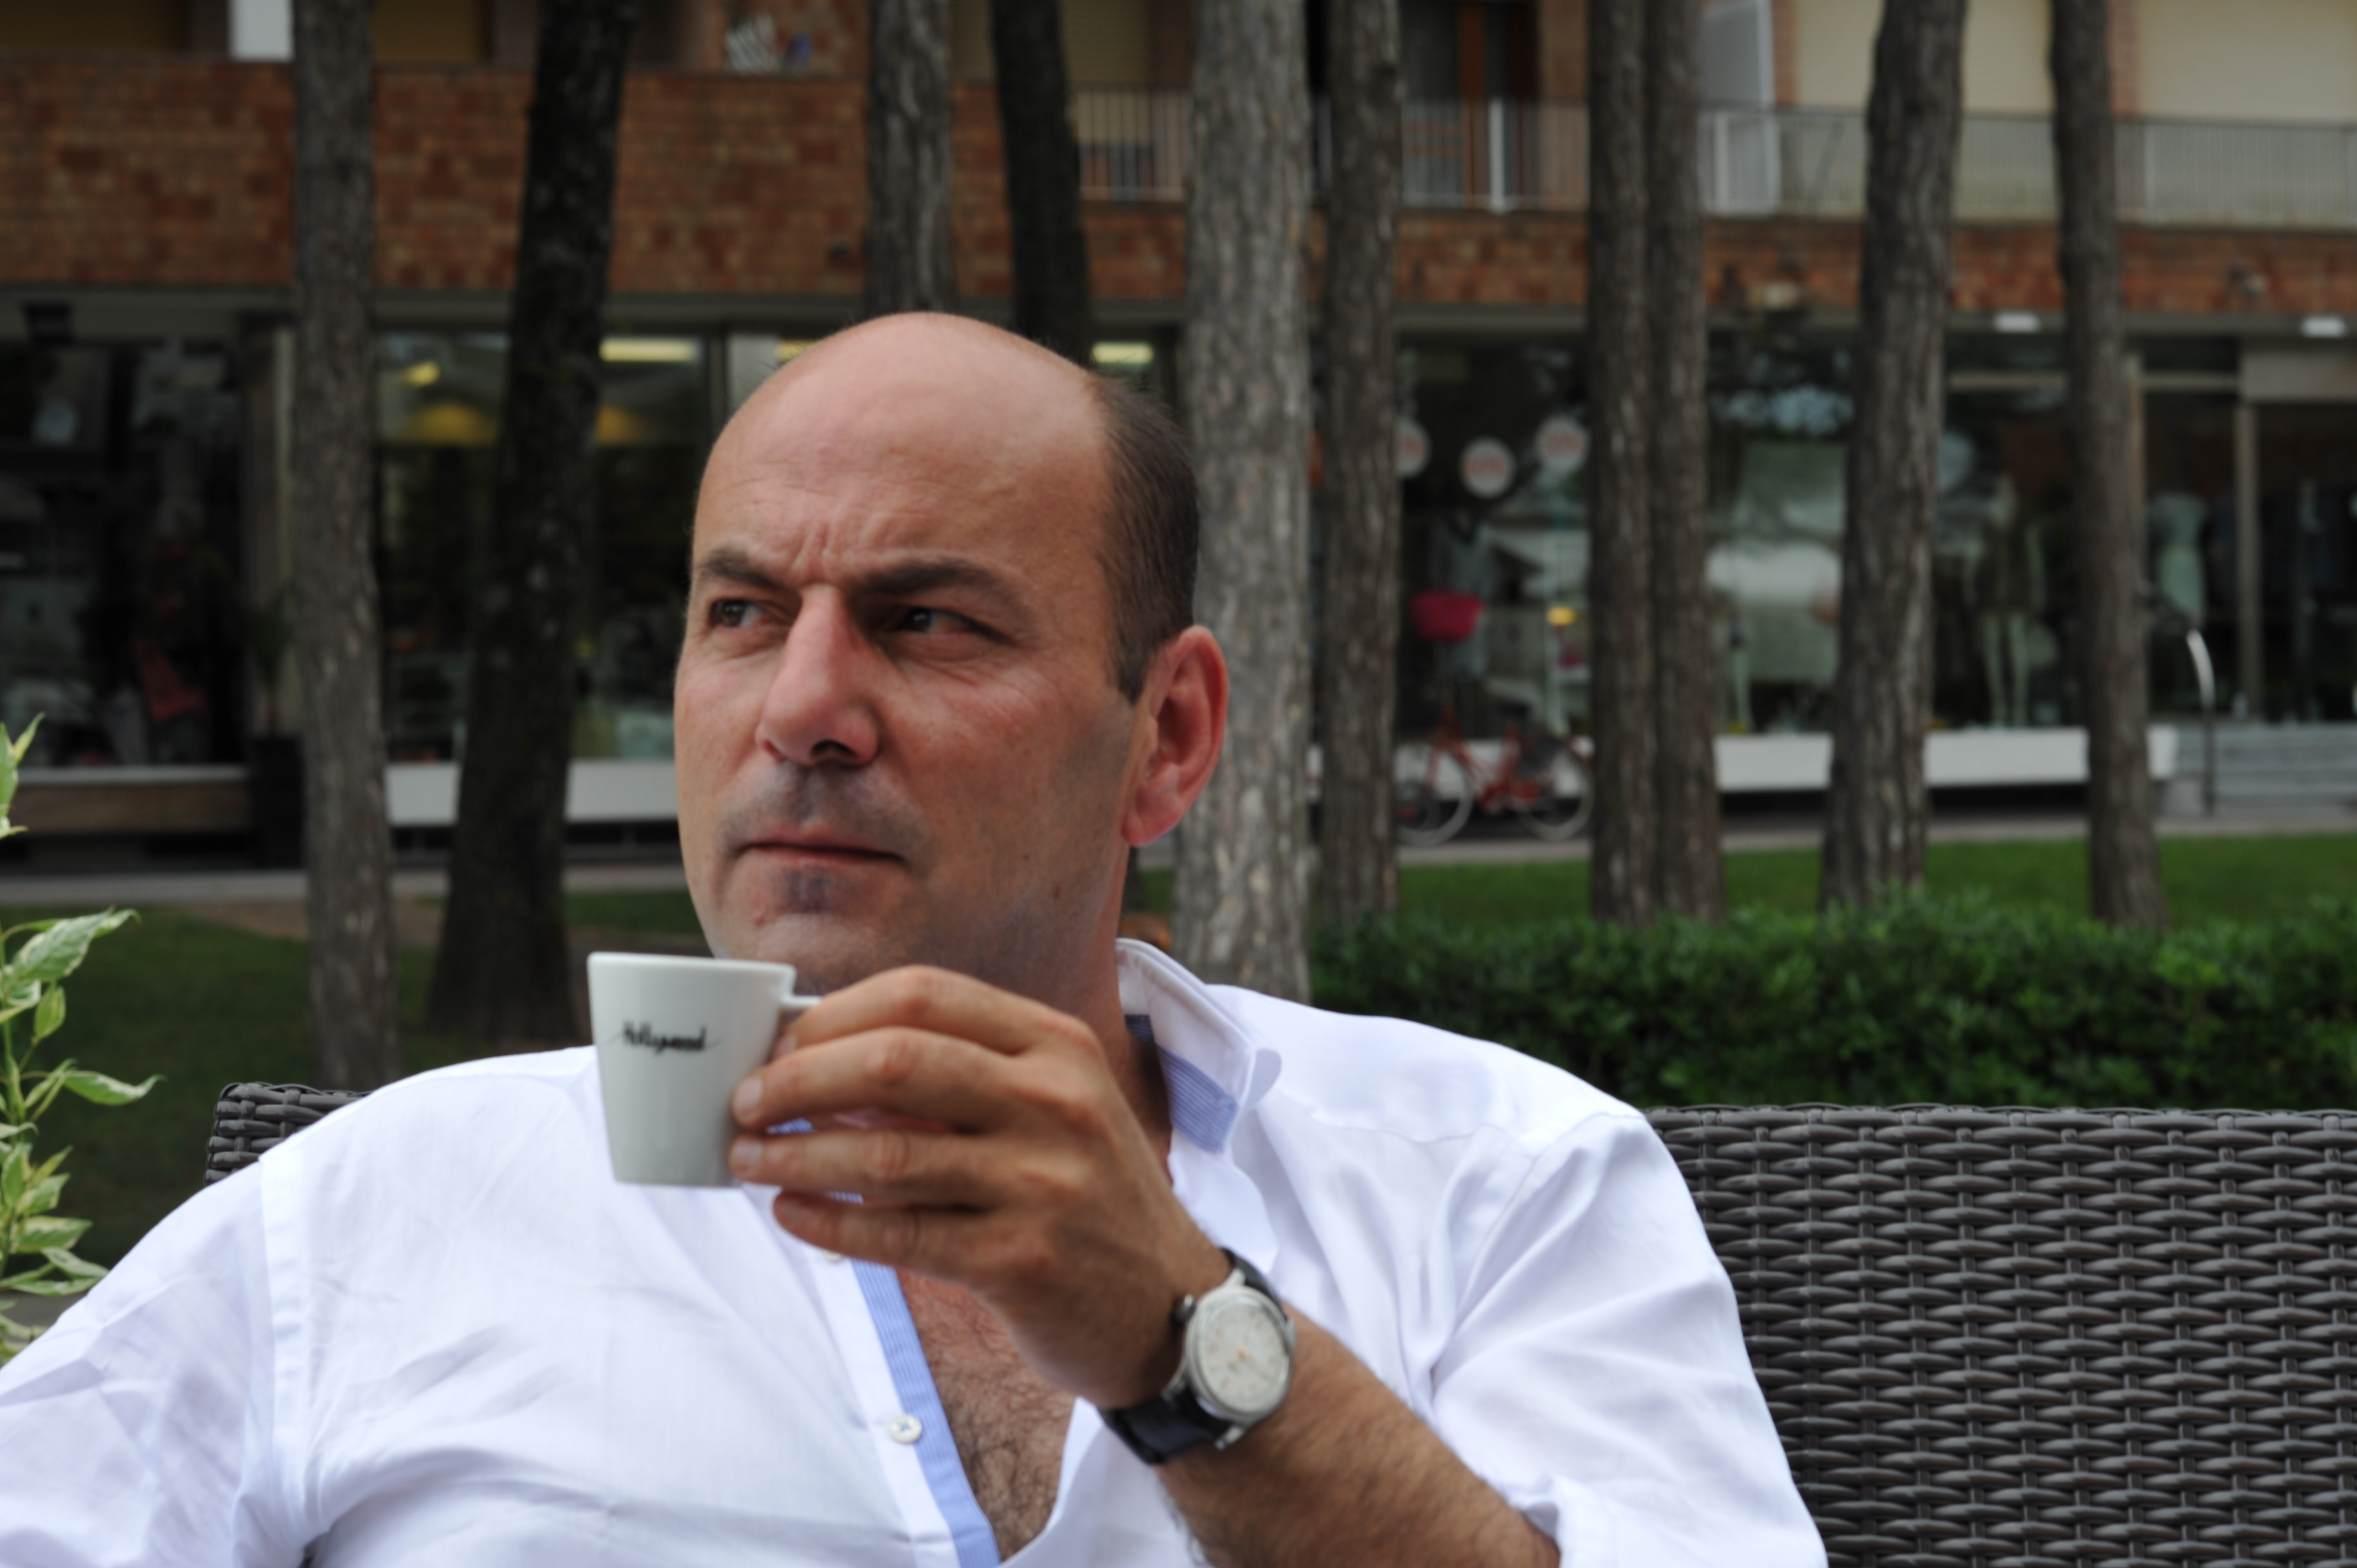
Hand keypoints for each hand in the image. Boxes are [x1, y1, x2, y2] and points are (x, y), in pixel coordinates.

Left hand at [726, 966, 1230, 1407]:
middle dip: (798, 1077)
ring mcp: (1044, 1182)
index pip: (924, 994)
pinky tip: (794, 1215)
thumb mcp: (1050, 1108)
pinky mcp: (1022, 1261)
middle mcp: (1057, 1101)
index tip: (779, 1044)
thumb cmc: (1086, 1197)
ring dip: (797, 1155)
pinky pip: (899, 1235)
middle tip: (747, 1102)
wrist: (1171, 1307)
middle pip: (895, 1060)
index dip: (834, 1014)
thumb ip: (959, 1076)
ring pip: (887, 1154)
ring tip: (749, 1160)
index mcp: (1057, 1045)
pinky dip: (831, 1223)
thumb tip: (820, 1063)